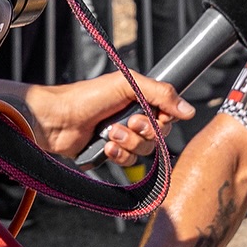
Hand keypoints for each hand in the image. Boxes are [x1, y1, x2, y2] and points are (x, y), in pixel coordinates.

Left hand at [24, 72, 193, 164]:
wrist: (58, 119)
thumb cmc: (87, 96)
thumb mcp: (126, 84)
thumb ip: (160, 93)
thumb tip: (188, 110)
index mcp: (140, 98)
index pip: (169, 114)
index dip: (163, 119)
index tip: (151, 115)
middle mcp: (134, 117)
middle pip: (159, 135)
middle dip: (144, 131)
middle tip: (128, 123)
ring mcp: (123, 136)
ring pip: (145, 150)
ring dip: (129, 143)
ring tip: (110, 133)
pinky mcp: (112, 153)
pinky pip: (129, 161)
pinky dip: (119, 154)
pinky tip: (106, 146)